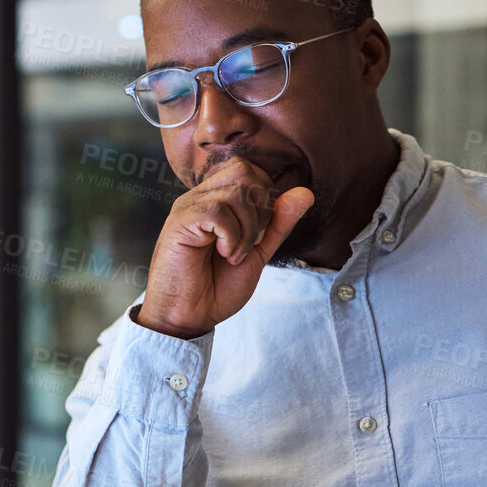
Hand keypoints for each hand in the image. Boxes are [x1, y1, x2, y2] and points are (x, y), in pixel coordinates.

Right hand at [136, 158, 313, 338]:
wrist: (190, 316)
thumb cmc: (217, 286)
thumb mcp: (258, 251)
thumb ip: (278, 223)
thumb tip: (305, 193)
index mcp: (216, 199)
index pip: (250, 171)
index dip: (264, 200)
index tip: (254, 236)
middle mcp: (200, 197)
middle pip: (244, 171)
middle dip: (259, 210)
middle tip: (247, 243)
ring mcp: (188, 206)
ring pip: (235, 191)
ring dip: (246, 229)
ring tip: (232, 254)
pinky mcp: (180, 221)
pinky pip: (218, 210)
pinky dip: (231, 236)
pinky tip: (223, 254)